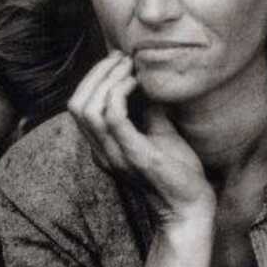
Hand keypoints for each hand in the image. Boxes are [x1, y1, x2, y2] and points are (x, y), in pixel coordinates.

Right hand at [69, 51, 214, 222]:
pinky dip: (120, 94)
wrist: (189, 207)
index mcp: (103, 147)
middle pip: (76, 105)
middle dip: (97, 74)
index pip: (78, 107)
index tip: (118, 61)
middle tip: (123, 59)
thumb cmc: (176, 171)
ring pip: (88, 109)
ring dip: (107, 80)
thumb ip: (146, 109)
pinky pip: (112, 119)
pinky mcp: (135, 156)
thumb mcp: (157, 132)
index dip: (93, 78)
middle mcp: (102, 152)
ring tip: (129, 68)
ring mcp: (115, 155)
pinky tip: (137, 84)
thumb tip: (147, 79)